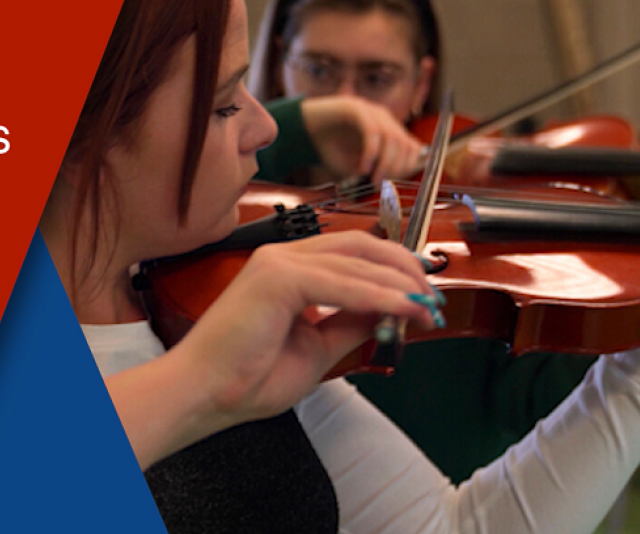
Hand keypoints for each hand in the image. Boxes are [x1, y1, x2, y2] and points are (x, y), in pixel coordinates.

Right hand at [174, 230, 439, 427]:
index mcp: (289, 271)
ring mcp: (277, 263)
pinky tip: (403, 310)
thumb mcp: (317, 348)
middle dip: (404, 270)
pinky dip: (377, 295)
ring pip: (356, 261)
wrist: (206, 394)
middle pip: (361, 246)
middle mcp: (283, 258)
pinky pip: (341, 281)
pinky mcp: (276, 277)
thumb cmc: (246, 377)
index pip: (354, 254)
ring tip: (426, 309)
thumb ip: (351, 325)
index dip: (395, 272)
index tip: (425, 298)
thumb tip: (392, 312)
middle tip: (433, 300)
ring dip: (399, 286)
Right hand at [300, 95, 426, 182]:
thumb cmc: (330, 148)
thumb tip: (389, 180)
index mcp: (387, 128)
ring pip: (392, 138)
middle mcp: (383, 117)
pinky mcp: (356, 108)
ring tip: (373, 179)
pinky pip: (372, 132)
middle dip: (397, 168)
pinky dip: (371, 153)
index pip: (411, 147)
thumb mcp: (354, 165)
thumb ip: (372, 170)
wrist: (303, 128)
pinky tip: (363, 167)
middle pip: (405, 143)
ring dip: (386, 163)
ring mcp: (371, 111)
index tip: (393, 183)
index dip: (407, 167)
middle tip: (382, 184)